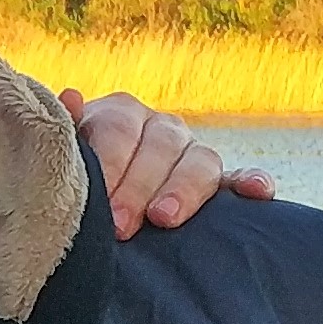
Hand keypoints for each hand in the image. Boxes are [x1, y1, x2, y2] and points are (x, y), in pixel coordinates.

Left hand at [63, 88, 276, 238]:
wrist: (95, 200)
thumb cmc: (72, 176)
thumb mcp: (63, 152)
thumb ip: (65, 129)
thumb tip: (70, 97)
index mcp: (121, 114)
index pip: (119, 131)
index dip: (108, 165)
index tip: (94, 202)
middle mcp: (160, 127)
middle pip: (160, 146)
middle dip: (139, 187)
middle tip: (120, 226)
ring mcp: (191, 153)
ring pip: (201, 160)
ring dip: (185, 189)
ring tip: (164, 219)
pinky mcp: (218, 182)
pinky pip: (240, 178)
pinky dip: (252, 182)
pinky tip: (259, 193)